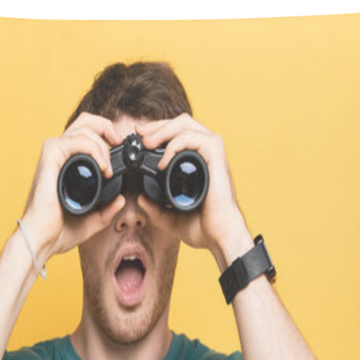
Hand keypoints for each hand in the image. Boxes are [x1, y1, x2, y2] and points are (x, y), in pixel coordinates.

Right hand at [19, 112, 127, 260]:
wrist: (42, 239)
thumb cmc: (57, 231)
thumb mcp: (91, 220)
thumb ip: (107, 211)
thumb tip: (122, 200)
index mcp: (67, 164)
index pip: (87, 134)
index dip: (107, 135)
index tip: (122, 152)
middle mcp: (60, 155)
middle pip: (86, 121)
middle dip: (108, 127)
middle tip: (121, 144)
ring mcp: (54, 154)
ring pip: (84, 127)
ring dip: (104, 143)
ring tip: (109, 167)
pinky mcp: (51, 156)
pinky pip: (76, 140)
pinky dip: (94, 149)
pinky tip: (103, 167)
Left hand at [134, 114, 248, 254]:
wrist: (220, 236)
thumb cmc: (205, 227)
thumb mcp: (172, 218)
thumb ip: (155, 209)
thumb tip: (140, 199)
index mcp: (198, 161)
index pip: (178, 133)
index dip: (158, 131)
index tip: (140, 139)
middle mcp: (206, 152)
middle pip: (180, 122)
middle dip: (156, 125)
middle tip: (139, 135)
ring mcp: (212, 152)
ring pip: (185, 124)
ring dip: (162, 130)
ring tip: (145, 143)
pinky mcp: (216, 155)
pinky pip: (192, 138)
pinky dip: (174, 145)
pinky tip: (162, 162)